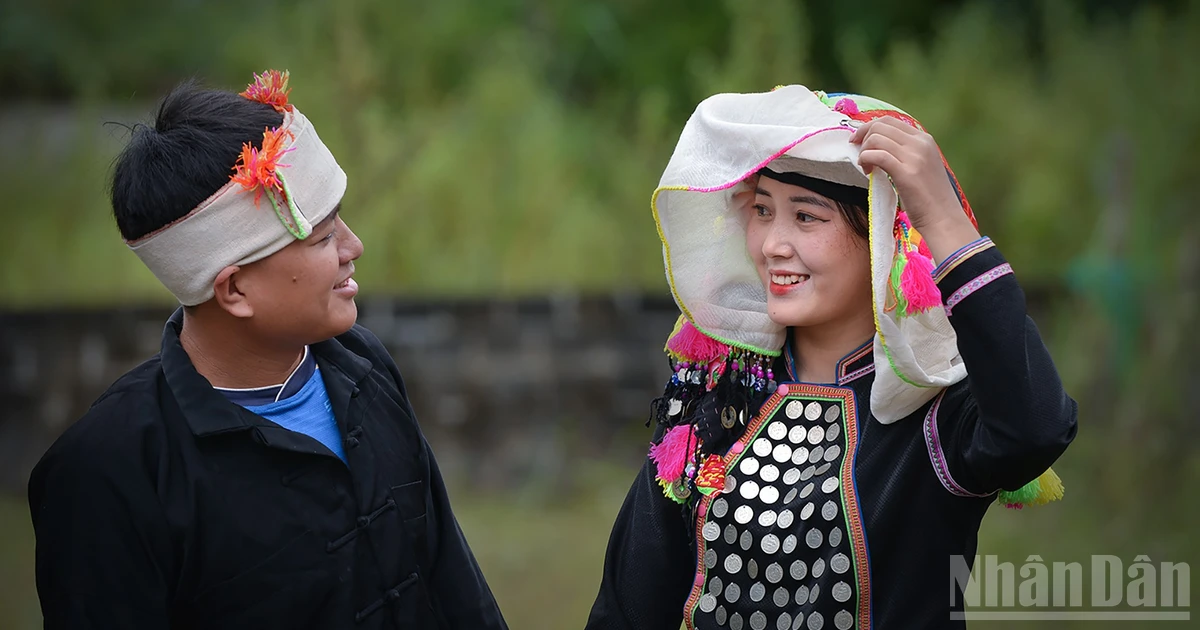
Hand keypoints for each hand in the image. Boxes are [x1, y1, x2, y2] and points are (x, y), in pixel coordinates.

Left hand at [849, 117, 979, 261]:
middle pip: (881, 125)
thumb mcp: (922, 166)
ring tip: (866, 167)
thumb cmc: (929, 198)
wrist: (943, 218)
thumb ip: (906, 153)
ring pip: (876, 138)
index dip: (870, 127)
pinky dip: (865, 159)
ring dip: (864, 151)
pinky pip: (877, 155)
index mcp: (924, 139)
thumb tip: (879, 146)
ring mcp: (914, 156)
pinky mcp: (906, 172)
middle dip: (863, 137)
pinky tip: (867, 171)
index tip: (859, 141)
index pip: (891, 121)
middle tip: (858, 153)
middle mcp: (920, 143)